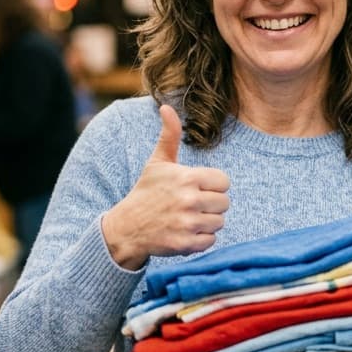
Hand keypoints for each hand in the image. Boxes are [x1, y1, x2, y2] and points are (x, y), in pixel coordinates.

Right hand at [100, 104, 230, 270]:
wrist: (127, 227)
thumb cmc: (146, 191)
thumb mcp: (157, 162)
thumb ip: (169, 136)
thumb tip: (166, 107)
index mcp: (187, 177)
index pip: (224, 182)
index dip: (212, 186)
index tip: (197, 188)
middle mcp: (189, 200)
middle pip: (225, 203)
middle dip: (211, 205)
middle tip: (192, 205)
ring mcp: (187, 223)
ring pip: (219, 222)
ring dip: (206, 222)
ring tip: (187, 218)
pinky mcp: (185, 244)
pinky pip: (211, 241)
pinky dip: (201, 239)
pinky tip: (185, 232)